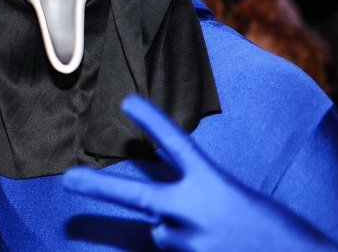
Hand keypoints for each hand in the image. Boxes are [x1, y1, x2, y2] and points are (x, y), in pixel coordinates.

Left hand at [63, 94, 337, 250]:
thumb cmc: (269, 225)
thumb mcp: (232, 195)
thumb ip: (194, 194)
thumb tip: (157, 216)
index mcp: (211, 181)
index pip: (175, 143)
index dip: (150, 121)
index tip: (126, 100)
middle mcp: (192, 210)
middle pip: (137, 194)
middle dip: (99, 187)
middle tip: (68, 180)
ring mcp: (188, 240)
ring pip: (162, 231)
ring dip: (179, 230)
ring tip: (216, 235)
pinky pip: (171, 248)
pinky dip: (187, 247)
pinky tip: (214, 246)